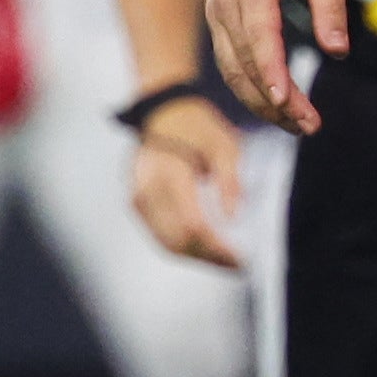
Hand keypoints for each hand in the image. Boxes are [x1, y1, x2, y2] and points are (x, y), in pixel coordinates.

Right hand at [127, 97, 245, 268]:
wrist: (164, 111)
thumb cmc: (198, 127)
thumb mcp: (224, 145)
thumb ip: (230, 180)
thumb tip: (233, 218)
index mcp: (169, 173)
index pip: (192, 225)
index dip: (216, 248)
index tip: (240, 259)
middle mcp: (147, 189)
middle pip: (177, 240)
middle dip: (208, 258)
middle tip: (236, 265)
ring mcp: (137, 198)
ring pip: (166, 243)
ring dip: (196, 257)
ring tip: (223, 260)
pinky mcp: (136, 203)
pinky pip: (158, 234)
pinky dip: (182, 246)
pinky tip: (204, 248)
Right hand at [202, 0, 343, 134]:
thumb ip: (330, 4)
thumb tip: (338, 52)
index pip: (259, 36)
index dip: (271, 72)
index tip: (286, 102)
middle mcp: (223, 1)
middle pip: (244, 63)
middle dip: (274, 101)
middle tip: (310, 126)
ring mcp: (216, 12)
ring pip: (233, 71)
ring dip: (262, 102)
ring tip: (299, 124)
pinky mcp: (218, 21)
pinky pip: (231, 63)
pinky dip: (251, 88)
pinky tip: (278, 105)